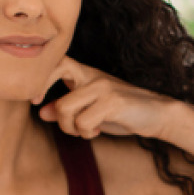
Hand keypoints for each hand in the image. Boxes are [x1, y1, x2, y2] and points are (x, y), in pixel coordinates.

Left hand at [35, 56, 174, 139]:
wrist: (158, 113)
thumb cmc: (123, 112)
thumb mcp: (92, 111)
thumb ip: (68, 109)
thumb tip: (42, 112)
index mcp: (86, 73)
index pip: (56, 62)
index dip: (40, 79)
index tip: (35, 100)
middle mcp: (93, 76)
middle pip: (55, 78)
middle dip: (55, 111)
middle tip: (61, 121)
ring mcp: (103, 87)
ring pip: (65, 107)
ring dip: (70, 127)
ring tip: (85, 131)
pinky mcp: (113, 102)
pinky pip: (83, 121)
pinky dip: (86, 132)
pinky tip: (95, 132)